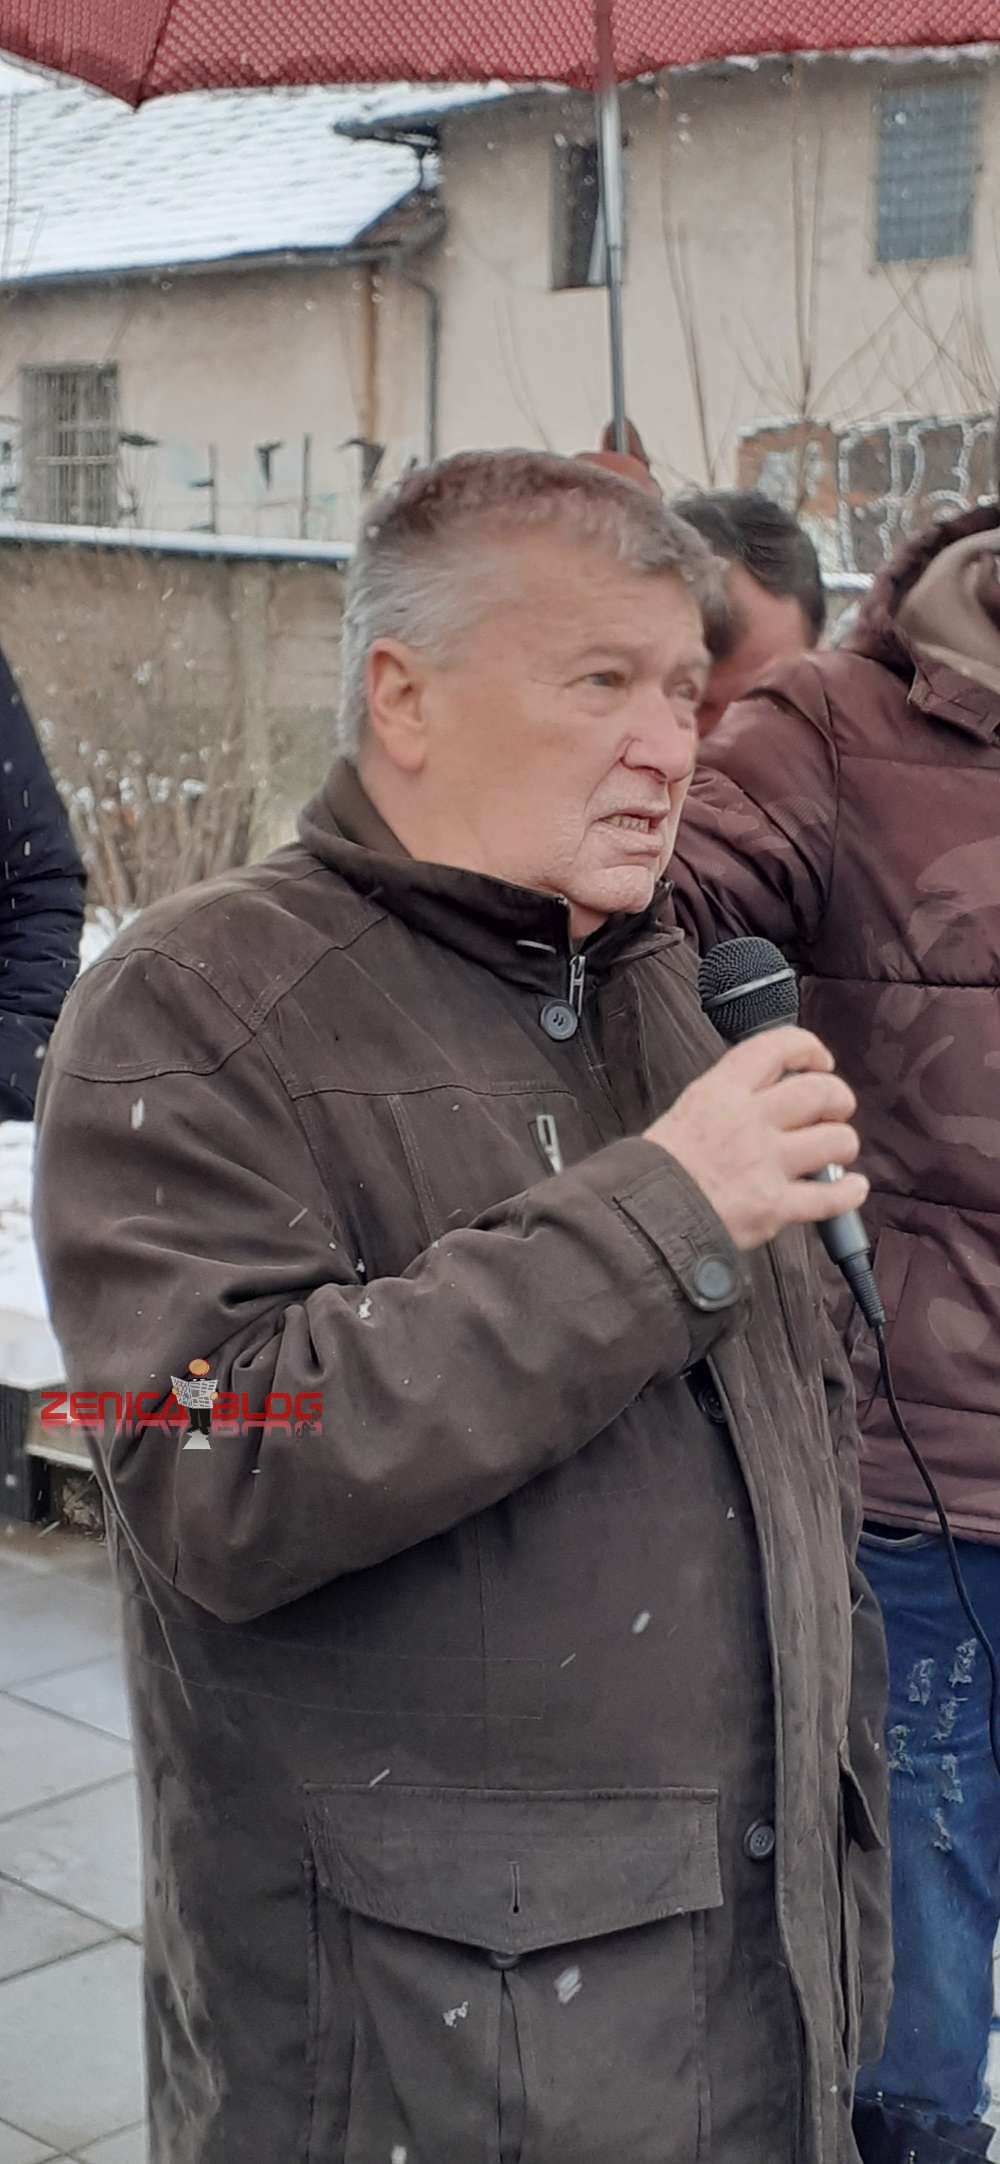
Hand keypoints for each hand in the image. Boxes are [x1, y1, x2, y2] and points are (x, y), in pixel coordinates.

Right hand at [646, 1026, 867, 1252]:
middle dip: (838, 1099)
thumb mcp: (689, 1110)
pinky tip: (852, 1188)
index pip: (778, 1047)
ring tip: (836, 1151)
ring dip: (844, 1145)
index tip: (820, 1062)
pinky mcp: (774, 1206)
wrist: (642, 1216)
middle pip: (821, 1092)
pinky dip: (849, 1192)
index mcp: (722, 1091)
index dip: (810, 1049)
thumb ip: (732, 1098)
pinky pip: (830, 1197)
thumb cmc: (659, 1170)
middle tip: (836, 1110)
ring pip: (836, 1141)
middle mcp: (748, 1121)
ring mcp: (765, 1163)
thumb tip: (774, 1095)